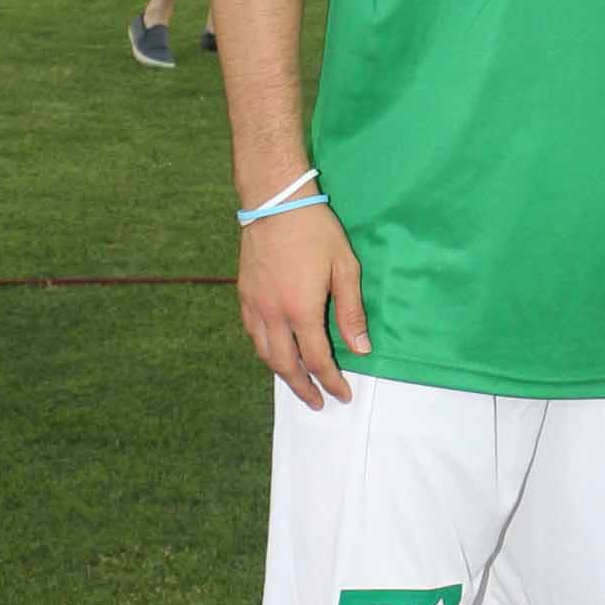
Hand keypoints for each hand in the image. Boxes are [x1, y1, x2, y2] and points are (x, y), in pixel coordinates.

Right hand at [237, 205, 370, 409]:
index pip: (317, 359)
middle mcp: (272, 314)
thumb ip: (351, 311)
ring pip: (264, 352)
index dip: (331, 382)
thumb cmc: (315, 230)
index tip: (342, 395)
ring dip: (281, 372)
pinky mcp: (244, 294)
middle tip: (317, 402)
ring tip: (297, 382)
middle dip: (302, 387)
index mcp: (300, 310)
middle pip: (285, 365)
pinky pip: (252, 333)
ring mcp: (254, 305)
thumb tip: (361, 349)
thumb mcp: (344, 268)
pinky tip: (275, 351)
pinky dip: (265, 350)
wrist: (274, 202)